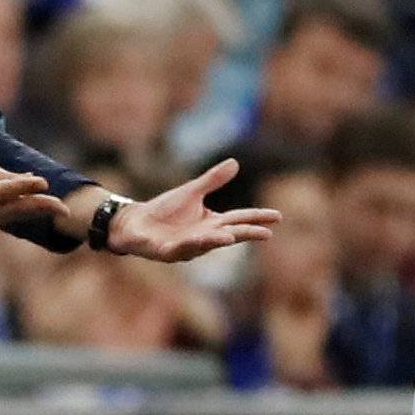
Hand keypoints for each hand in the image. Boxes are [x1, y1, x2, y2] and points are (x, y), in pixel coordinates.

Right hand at [0, 160, 61, 227]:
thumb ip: (6, 176)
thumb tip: (30, 178)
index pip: (8, 190)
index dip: (26, 186)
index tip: (44, 182)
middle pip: (21, 208)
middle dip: (43, 207)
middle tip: (64, 208)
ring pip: (24, 215)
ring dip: (44, 212)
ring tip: (63, 210)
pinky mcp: (1, 220)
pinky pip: (21, 216)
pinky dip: (37, 212)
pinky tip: (52, 209)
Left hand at [105, 158, 279, 263]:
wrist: (136, 223)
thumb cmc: (164, 210)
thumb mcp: (192, 191)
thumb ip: (213, 180)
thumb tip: (235, 163)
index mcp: (211, 223)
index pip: (239, 219)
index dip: (258, 218)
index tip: (278, 217)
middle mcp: (204, 237)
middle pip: (230, 235)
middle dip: (247, 234)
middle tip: (266, 234)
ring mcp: (187, 246)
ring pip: (206, 245)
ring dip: (217, 241)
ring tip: (231, 238)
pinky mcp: (168, 251)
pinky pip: (180, 249)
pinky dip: (190, 245)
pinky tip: (199, 239)